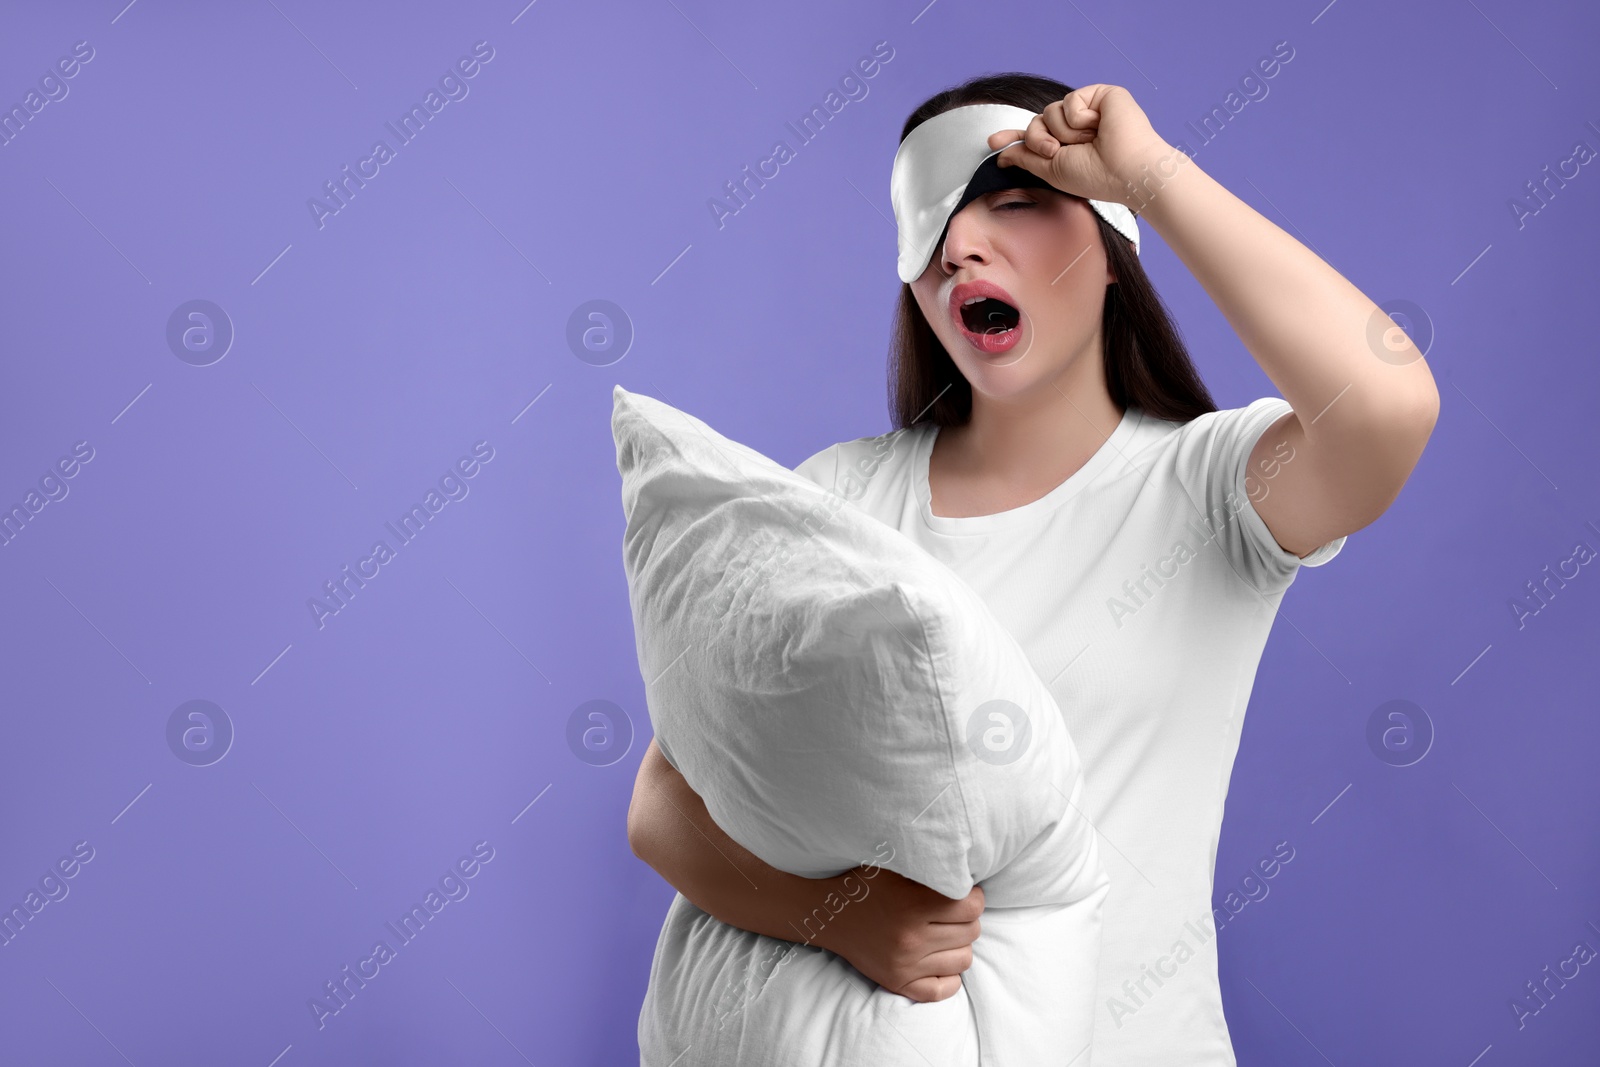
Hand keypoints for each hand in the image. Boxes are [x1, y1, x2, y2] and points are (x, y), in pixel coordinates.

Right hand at [812, 865, 984, 1002]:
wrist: (829, 912)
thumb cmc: (867, 882)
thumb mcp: (896, 864)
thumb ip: (930, 865)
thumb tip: (967, 869)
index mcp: (912, 905)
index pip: (972, 907)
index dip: (973, 896)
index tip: (964, 892)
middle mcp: (910, 939)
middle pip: (971, 932)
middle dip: (967, 918)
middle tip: (953, 910)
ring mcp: (905, 965)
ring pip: (964, 959)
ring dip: (960, 944)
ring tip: (945, 931)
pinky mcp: (897, 982)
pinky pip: (943, 990)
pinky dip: (949, 976)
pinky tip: (940, 958)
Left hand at [988, 83, 1170, 208]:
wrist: (1128, 171)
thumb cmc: (1096, 176)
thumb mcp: (1052, 171)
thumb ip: (1026, 158)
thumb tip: (1002, 154)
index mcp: (1065, 145)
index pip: (1034, 136)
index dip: (1012, 137)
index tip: (992, 142)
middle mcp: (1075, 126)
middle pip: (1036, 122)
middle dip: (1040, 139)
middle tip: (1058, 151)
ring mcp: (1088, 109)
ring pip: (1049, 111)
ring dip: (1064, 132)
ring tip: (1088, 142)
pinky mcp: (1101, 95)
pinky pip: (1070, 100)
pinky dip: (1080, 117)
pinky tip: (1099, 125)